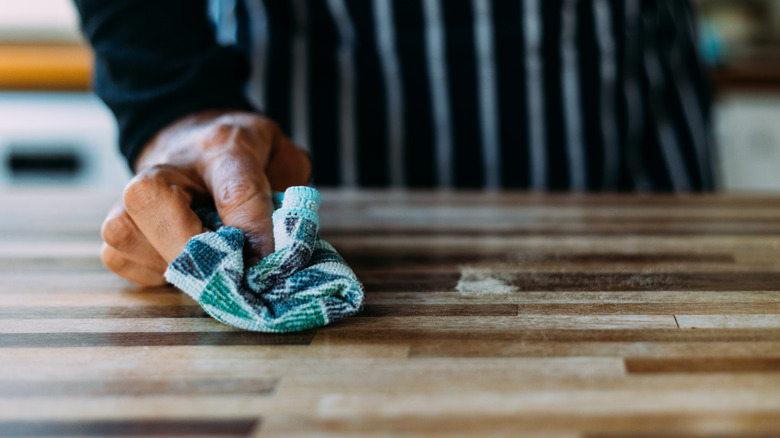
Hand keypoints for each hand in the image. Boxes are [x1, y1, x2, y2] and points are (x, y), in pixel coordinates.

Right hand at [100, 110, 310, 285]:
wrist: (194, 142)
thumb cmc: (244, 157)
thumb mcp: (281, 160)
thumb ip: (290, 197)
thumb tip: (283, 249)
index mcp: (223, 147)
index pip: (236, 189)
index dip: (253, 230)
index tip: (268, 260)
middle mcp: (166, 165)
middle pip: (152, 200)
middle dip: (192, 248)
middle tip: (227, 269)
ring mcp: (131, 192)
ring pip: (126, 233)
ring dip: (169, 262)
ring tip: (204, 263)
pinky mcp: (114, 223)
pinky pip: (119, 257)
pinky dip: (150, 271)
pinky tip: (179, 263)